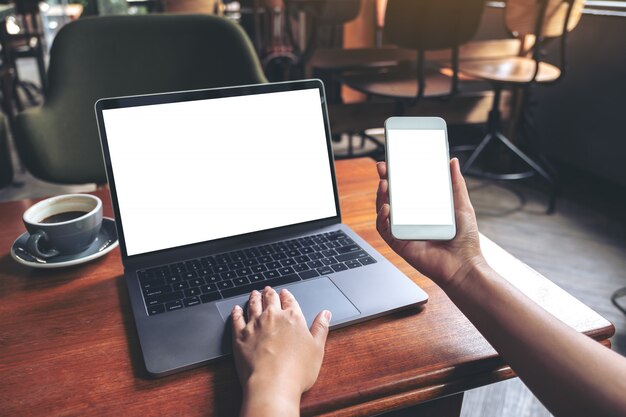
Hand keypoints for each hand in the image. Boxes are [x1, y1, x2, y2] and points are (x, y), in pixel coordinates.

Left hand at [231, 287, 330, 416]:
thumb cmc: (297, 370)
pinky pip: (236, 318)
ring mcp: (255, 325)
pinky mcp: (240, 335)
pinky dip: (236, 312)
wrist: (272, 384)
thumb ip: (320, 328)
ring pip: (253, 305)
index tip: (285, 293)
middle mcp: (273, 317)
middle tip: (268, 289)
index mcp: (293, 318)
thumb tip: (325, 314)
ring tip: (254, 294)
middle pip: (270, 299)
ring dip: (254, 298)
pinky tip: (236, 309)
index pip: (290, 301)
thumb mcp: (317, 349)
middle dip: (269, 293)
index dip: (287, 296)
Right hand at [376, 158, 484, 288]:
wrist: (464, 266)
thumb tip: (452, 161)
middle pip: (392, 197)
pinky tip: (387, 209)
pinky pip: (384, 229)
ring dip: (380, 196)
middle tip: (383, 167)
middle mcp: (411, 219)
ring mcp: (403, 231)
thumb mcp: (462, 205)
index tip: (393, 161)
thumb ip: (456, 184)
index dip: (398, 174)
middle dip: (385, 180)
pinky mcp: (399, 244)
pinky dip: (382, 218)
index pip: (406, 188)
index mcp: (423, 209)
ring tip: (385, 184)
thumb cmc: (465, 239)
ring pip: (384, 211)